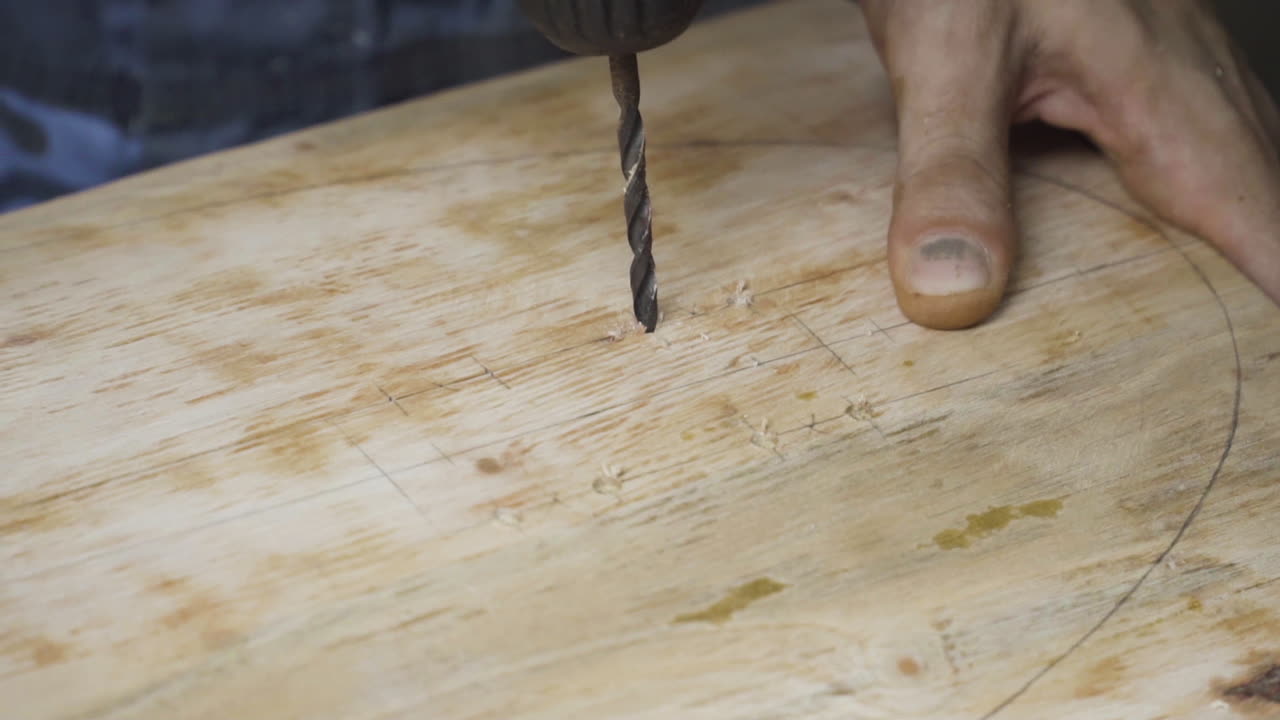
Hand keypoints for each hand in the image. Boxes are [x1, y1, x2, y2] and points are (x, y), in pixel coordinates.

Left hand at [856, 0, 1279, 328]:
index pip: (1258, 223)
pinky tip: (1163, 225)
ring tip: (1237, 317)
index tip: (1274, 369)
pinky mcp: (1135, 60)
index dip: (1279, 293)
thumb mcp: (947, 55)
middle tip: (1256, 364)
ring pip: (1236, 168)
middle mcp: (1190, 82)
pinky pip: (1191, 144)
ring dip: (1246, 242)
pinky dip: (1196, 201)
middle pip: (1264, 202)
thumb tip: (953, 294)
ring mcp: (1172, 66)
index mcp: (1163, 94)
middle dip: (1273, 280)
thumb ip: (952, 172)